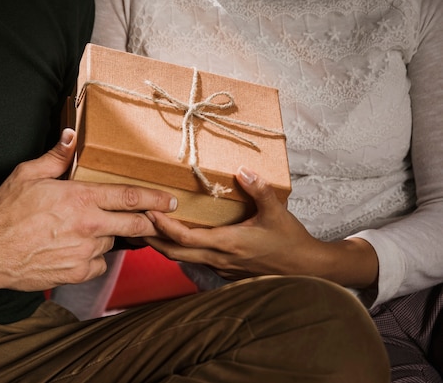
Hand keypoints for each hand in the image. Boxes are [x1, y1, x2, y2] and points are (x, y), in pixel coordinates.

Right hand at [0, 128, 176, 291]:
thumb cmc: (6, 213)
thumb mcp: (27, 174)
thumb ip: (55, 156)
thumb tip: (71, 136)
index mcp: (81, 198)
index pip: (129, 196)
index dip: (155, 198)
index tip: (171, 200)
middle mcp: (89, 226)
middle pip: (134, 224)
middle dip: (149, 221)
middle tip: (154, 219)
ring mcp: (85, 252)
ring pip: (113, 243)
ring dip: (109, 236)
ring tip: (87, 231)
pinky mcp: (77, 272)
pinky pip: (99, 264)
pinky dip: (94, 257)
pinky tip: (78, 250)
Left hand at [143, 166, 378, 288]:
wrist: (307, 270)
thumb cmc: (291, 241)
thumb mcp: (277, 212)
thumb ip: (259, 190)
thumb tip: (242, 170)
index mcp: (228, 243)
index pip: (186, 238)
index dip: (165, 226)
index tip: (149, 211)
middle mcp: (219, 258)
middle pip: (175, 253)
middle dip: (152, 238)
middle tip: (134, 222)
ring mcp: (221, 268)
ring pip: (183, 259)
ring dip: (164, 245)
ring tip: (148, 229)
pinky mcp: (226, 271)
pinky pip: (196, 261)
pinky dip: (181, 250)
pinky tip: (177, 239)